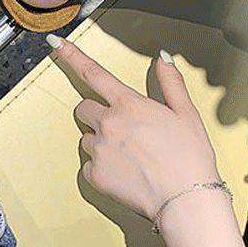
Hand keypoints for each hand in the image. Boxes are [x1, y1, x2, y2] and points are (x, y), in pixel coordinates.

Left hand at [49, 36, 219, 220]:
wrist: (186, 201)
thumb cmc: (190, 159)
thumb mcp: (186, 113)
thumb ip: (170, 82)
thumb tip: (163, 58)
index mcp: (129, 104)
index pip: (93, 73)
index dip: (72, 56)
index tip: (57, 44)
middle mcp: (108, 123)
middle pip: (84, 108)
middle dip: (97, 114)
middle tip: (122, 129)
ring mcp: (99, 149)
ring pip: (85, 137)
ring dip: (100, 141)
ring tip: (130, 156)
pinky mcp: (94, 174)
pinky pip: (88, 165)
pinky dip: (102, 167)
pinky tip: (125, 173)